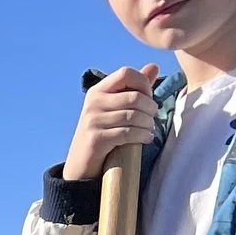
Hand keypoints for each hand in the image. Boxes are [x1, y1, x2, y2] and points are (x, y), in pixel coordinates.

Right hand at [65, 65, 158, 181]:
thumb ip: (134, 88)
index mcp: (97, 91)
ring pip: (133, 116)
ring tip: (149, 130)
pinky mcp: (96, 139)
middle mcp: (93, 103)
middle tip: (152, 118)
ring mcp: (93, 121)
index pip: (126, 73)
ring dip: (148, 124)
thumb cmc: (103, 135)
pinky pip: (128, 133)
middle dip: (150, 108)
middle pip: (134, 97)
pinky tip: (146, 138)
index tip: (148, 98)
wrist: (81, 167)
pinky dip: (142, 136)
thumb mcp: (115, 109)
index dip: (143, 83)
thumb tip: (154, 67)